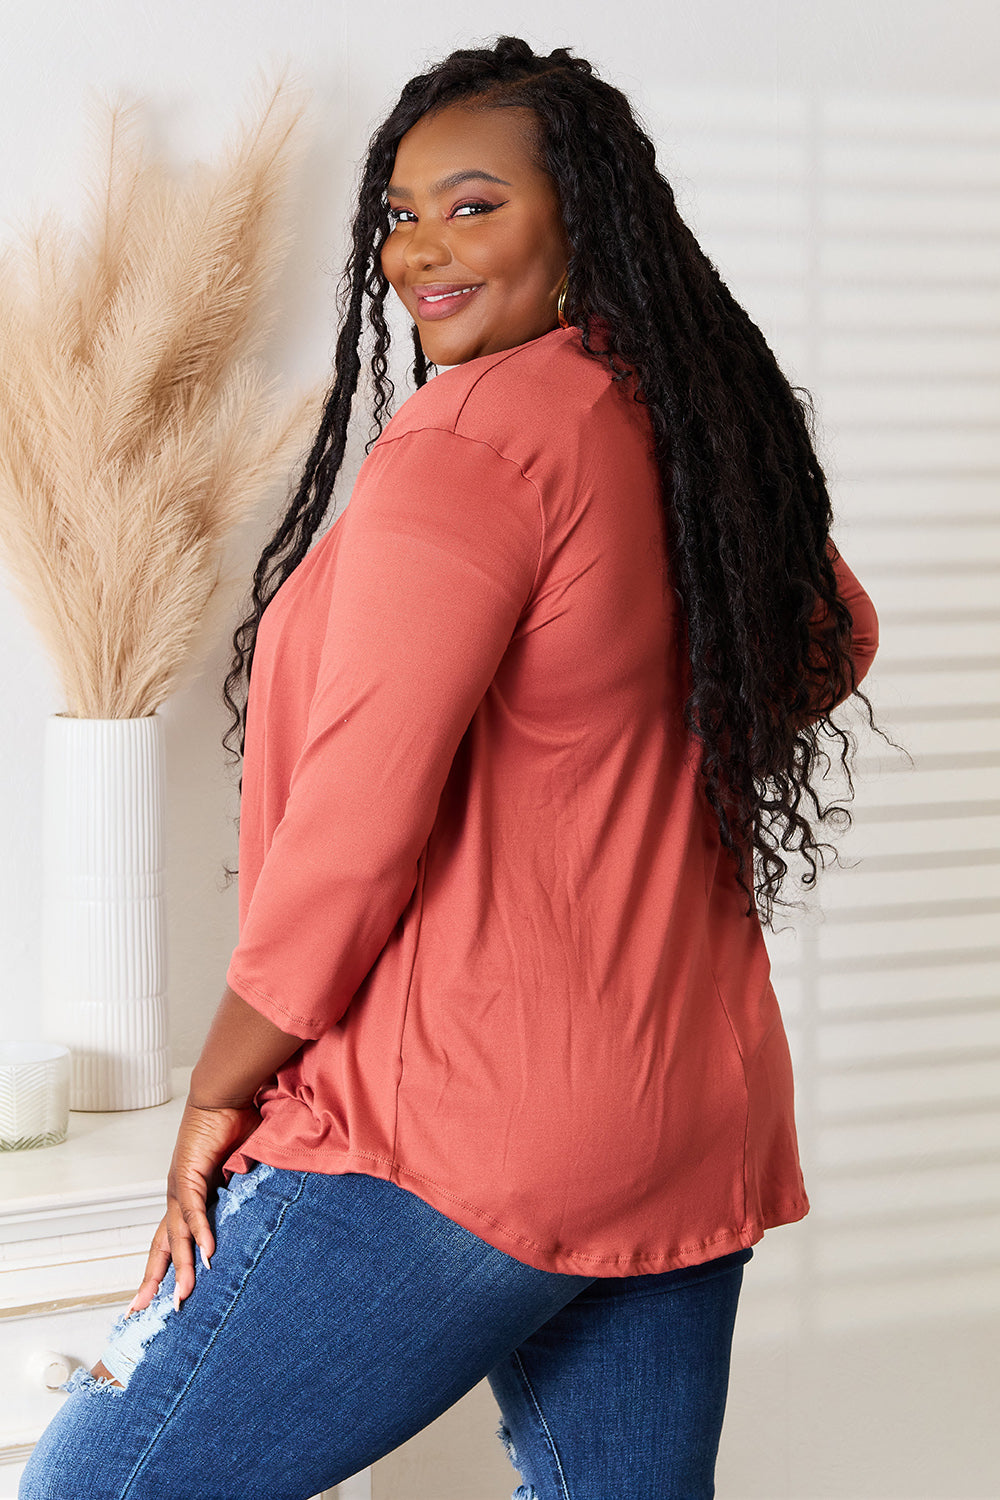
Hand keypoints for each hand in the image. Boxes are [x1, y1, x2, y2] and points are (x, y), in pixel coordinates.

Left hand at [129, 1098, 260, 1314]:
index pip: (172, 1239)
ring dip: (181, 1266)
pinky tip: (206, 1254)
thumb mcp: (241, 1170)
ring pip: (177, 1235)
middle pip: (162, 1245)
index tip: (154, 1296)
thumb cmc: (233, 1126)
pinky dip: (200, 1233)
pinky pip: (195, 1210)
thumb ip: (244, 1192)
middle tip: (142, 1311)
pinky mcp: (190, 1174)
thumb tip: (260, 1211)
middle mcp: (178, 1195)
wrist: (223, 1094)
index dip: (165, 1267)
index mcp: (189, 1197)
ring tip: (184, 1295)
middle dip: (153, 1279)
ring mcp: (181, 1186)